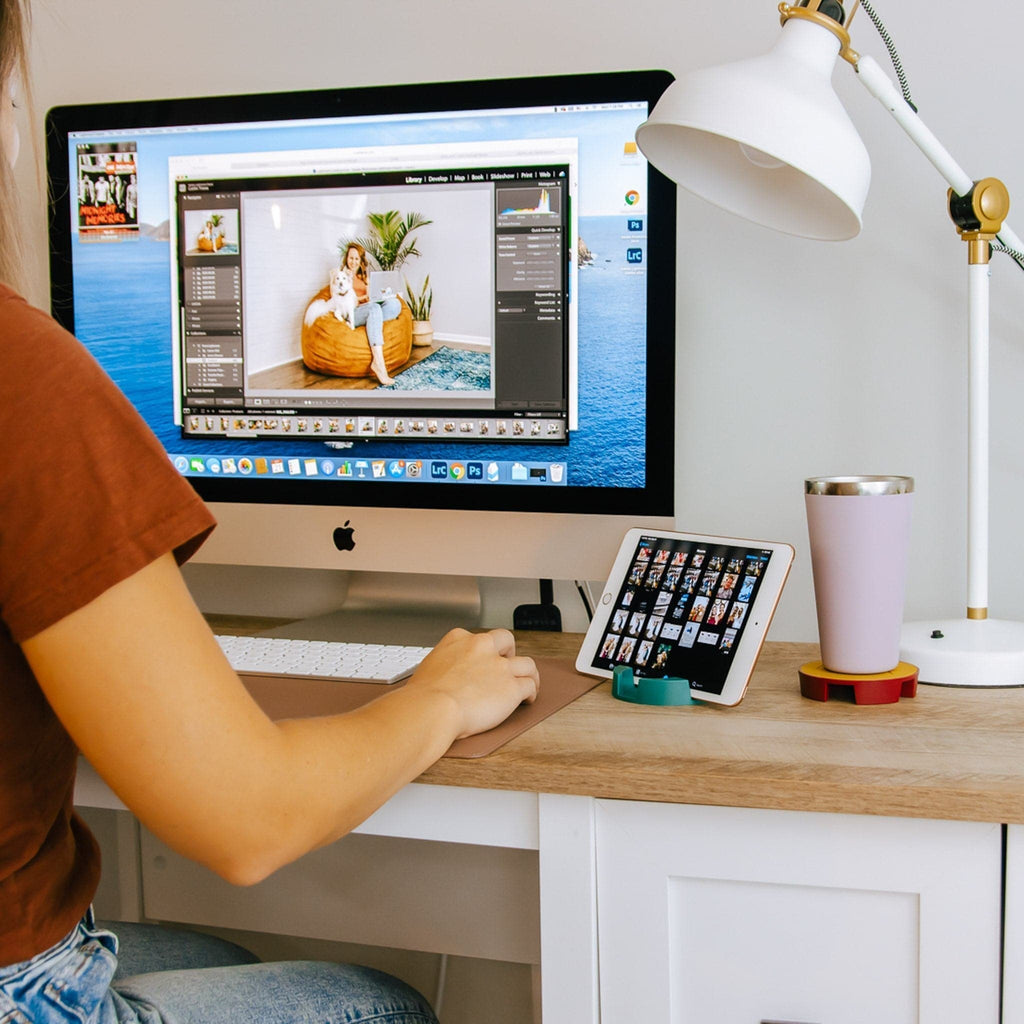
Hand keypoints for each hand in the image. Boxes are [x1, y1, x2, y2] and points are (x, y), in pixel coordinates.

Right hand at [404, 628, 538, 738]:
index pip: (478, 638)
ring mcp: (499, 666)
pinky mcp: (512, 687)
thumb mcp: (428, 668)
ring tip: (528, 682)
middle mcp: (481, 647)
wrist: (432, 708)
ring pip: (526, 663)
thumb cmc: (423, 697)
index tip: (483, 660)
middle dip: (509, 652)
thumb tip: (445, 677)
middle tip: (508, 664)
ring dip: (528, 673)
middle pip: (506, 641)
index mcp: (458, 639)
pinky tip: (527, 699)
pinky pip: (530, 685)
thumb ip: (443, 666)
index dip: (484, 650)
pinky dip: (531, 693)